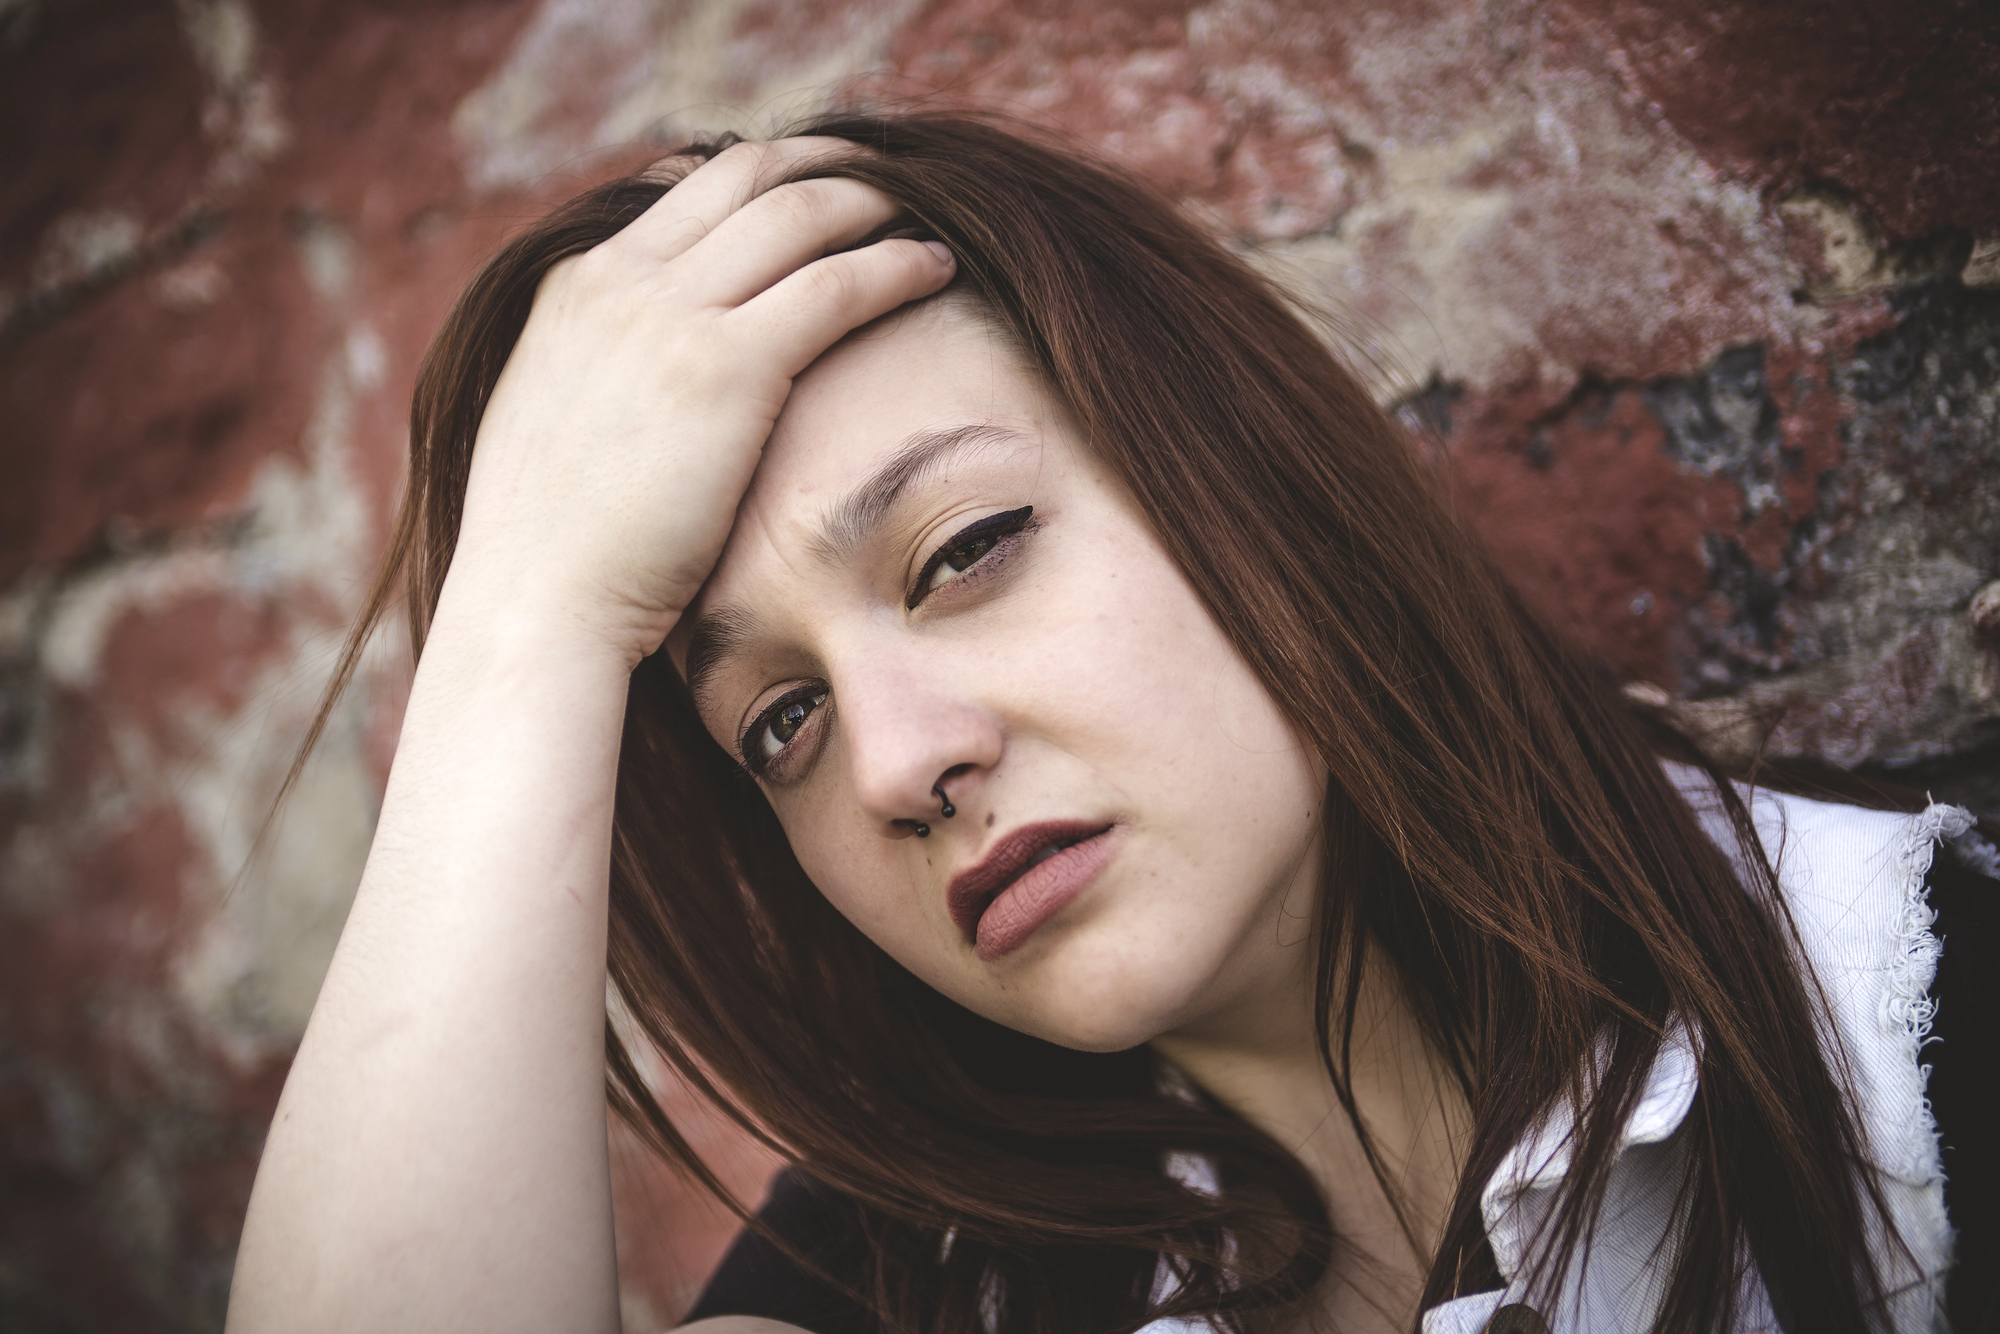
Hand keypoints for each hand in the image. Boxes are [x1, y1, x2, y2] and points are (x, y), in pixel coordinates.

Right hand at [445, 138, 954, 666]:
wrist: (536, 604)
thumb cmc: (556, 553)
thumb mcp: (558, 427)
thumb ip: (605, 373)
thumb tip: (649, 384)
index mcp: (577, 286)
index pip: (686, 189)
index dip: (765, 177)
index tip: (819, 187)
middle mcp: (621, 279)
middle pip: (747, 176)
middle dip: (826, 165)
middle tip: (887, 179)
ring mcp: (671, 314)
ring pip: (799, 214)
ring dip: (874, 202)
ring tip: (927, 210)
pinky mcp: (727, 365)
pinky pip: (837, 284)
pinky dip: (895, 264)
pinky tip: (937, 267)